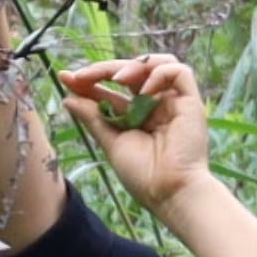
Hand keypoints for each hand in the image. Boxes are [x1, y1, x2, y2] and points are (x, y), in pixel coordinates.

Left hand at [61, 53, 212, 210]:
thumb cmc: (143, 175)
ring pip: (156, 65)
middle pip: (130, 72)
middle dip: (103, 69)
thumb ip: (93, 118)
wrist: (169, 192)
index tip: (65, 77)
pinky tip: (144, 90)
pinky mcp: (191, 102)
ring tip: (115, 78)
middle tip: (81, 75)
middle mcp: (155, 105)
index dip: (90, 80)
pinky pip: (179, 72)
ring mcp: (173, 102)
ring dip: (132, 66)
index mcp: (136, 115)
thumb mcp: (111, 142)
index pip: (112, 90)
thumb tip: (68, 98)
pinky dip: (159, 73)